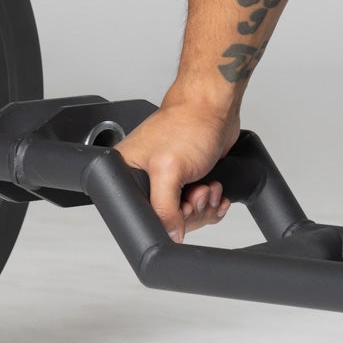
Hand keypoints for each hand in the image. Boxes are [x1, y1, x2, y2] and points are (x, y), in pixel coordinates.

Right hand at [115, 97, 240, 241]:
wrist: (215, 108)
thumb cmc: (188, 124)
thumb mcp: (168, 170)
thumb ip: (165, 208)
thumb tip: (171, 234)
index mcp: (127, 173)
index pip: (141, 216)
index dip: (167, 219)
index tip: (183, 206)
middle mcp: (145, 177)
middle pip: (167, 220)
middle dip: (191, 210)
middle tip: (198, 192)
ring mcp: (168, 179)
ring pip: (187, 215)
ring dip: (204, 206)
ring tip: (208, 186)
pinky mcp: (189, 178)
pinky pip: (199, 206)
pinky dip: (211, 203)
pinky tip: (215, 190)